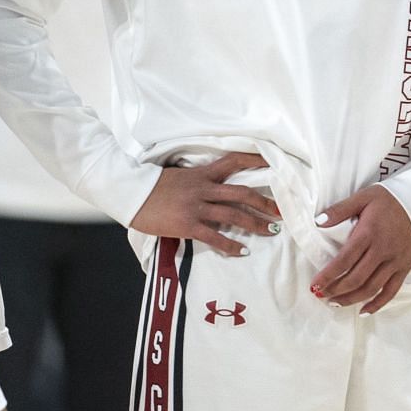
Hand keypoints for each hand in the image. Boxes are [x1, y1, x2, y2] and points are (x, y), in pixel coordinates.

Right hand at [129, 152, 279, 255]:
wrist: (129, 193)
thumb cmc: (151, 185)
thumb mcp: (178, 176)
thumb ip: (198, 180)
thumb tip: (213, 186)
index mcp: (201, 173)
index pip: (234, 161)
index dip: (255, 160)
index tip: (275, 163)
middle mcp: (203, 188)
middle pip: (242, 193)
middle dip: (265, 202)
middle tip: (281, 211)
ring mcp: (195, 207)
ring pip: (233, 215)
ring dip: (255, 224)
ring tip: (271, 231)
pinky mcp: (187, 225)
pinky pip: (214, 237)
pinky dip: (230, 245)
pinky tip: (242, 250)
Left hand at [311, 185, 410, 312]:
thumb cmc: (390, 200)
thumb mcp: (363, 197)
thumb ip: (340, 209)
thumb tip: (318, 222)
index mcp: (368, 233)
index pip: (344, 260)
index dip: (327, 275)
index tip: (314, 285)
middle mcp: (382, 250)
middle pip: (355, 278)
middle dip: (335, 290)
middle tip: (321, 295)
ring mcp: (395, 261)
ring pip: (371, 288)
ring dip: (351, 299)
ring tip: (335, 303)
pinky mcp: (405, 267)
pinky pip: (391, 291)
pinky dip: (378, 304)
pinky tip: (364, 311)